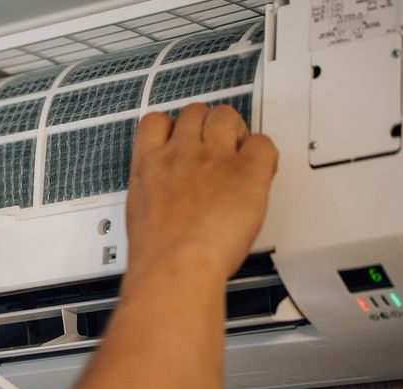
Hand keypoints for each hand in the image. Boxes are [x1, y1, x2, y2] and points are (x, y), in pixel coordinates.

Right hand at [126, 103, 277, 276]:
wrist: (178, 263)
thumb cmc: (158, 250)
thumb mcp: (140, 212)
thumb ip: (155, 190)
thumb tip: (164, 193)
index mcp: (150, 163)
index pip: (156, 122)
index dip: (171, 127)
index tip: (179, 139)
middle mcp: (182, 153)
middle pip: (195, 112)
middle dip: (205, 126)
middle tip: (214, 148)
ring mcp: (215, 158)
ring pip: (226, 117)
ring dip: (233, 130)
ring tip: (238, 154)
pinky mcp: (247, 171)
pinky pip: (263, 143)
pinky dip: (263, 153)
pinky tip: (258, 172)